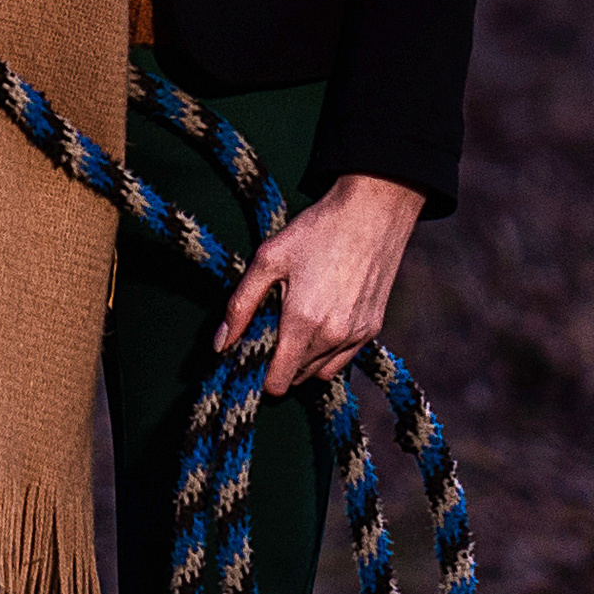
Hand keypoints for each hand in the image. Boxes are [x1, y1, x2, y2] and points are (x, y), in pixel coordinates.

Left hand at [213, 172, 423, 397]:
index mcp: (303, 322)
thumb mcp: (267, 259)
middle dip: (280, 364)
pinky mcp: (373, 328)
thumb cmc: (316, 231)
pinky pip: (344, 358)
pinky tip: (319, 323)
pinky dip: (328, 353)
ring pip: (321, 371)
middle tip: (272, 331)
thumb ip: (240, 305)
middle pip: (297, 377)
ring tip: (295, 327)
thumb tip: (220, 344)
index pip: (279, 380)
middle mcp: (333, 336)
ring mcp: (357, 334)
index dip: (261, 375)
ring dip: (304, 361)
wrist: (373, 212)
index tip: (253, 355)